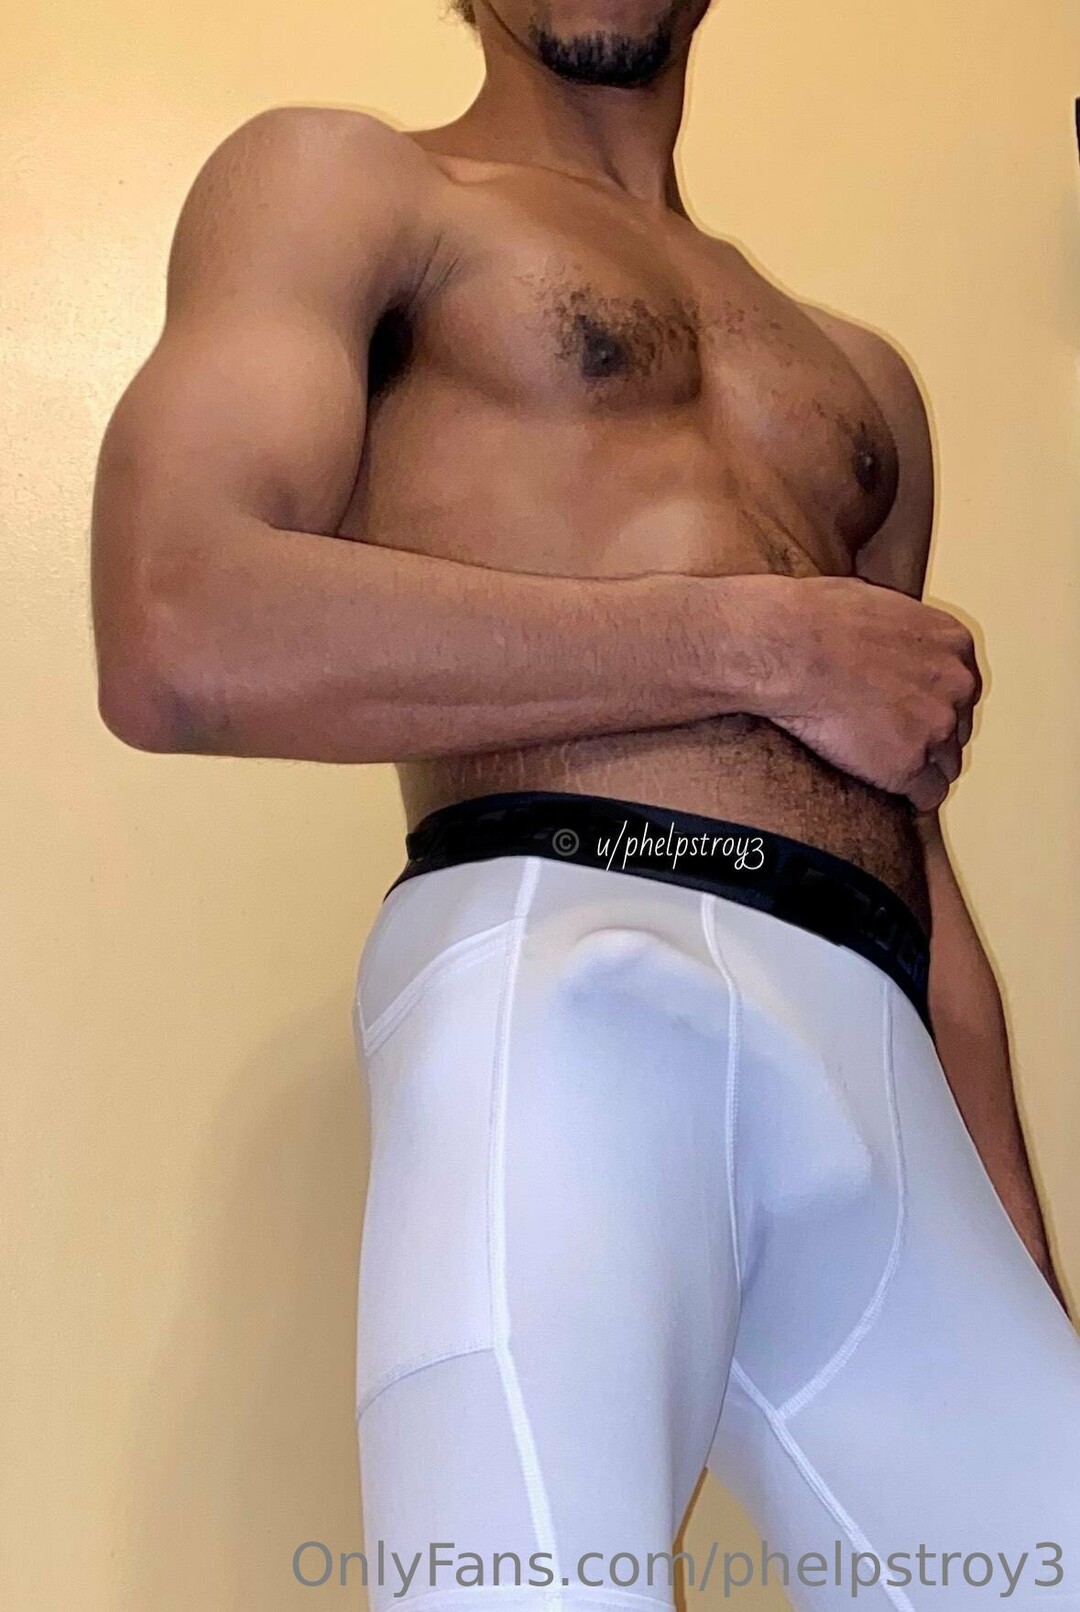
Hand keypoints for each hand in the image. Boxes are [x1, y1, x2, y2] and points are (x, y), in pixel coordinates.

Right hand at [748, 575, 982, 811]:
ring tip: (889, 767)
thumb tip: (882, 636)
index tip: (913, 710)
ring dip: (922, 766)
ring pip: (946, 764)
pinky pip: (927, 795)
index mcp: (951, 642)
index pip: (962, 686)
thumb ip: (896, 629)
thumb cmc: (814, 619)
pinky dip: (912, 798)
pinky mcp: (909, 766)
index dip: (933, 701)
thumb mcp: (873, 602)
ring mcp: (936, 728)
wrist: (790, 650)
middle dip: (930, 732)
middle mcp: (955, 685)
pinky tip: (896, 795)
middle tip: (894, 736)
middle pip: (959, 725)